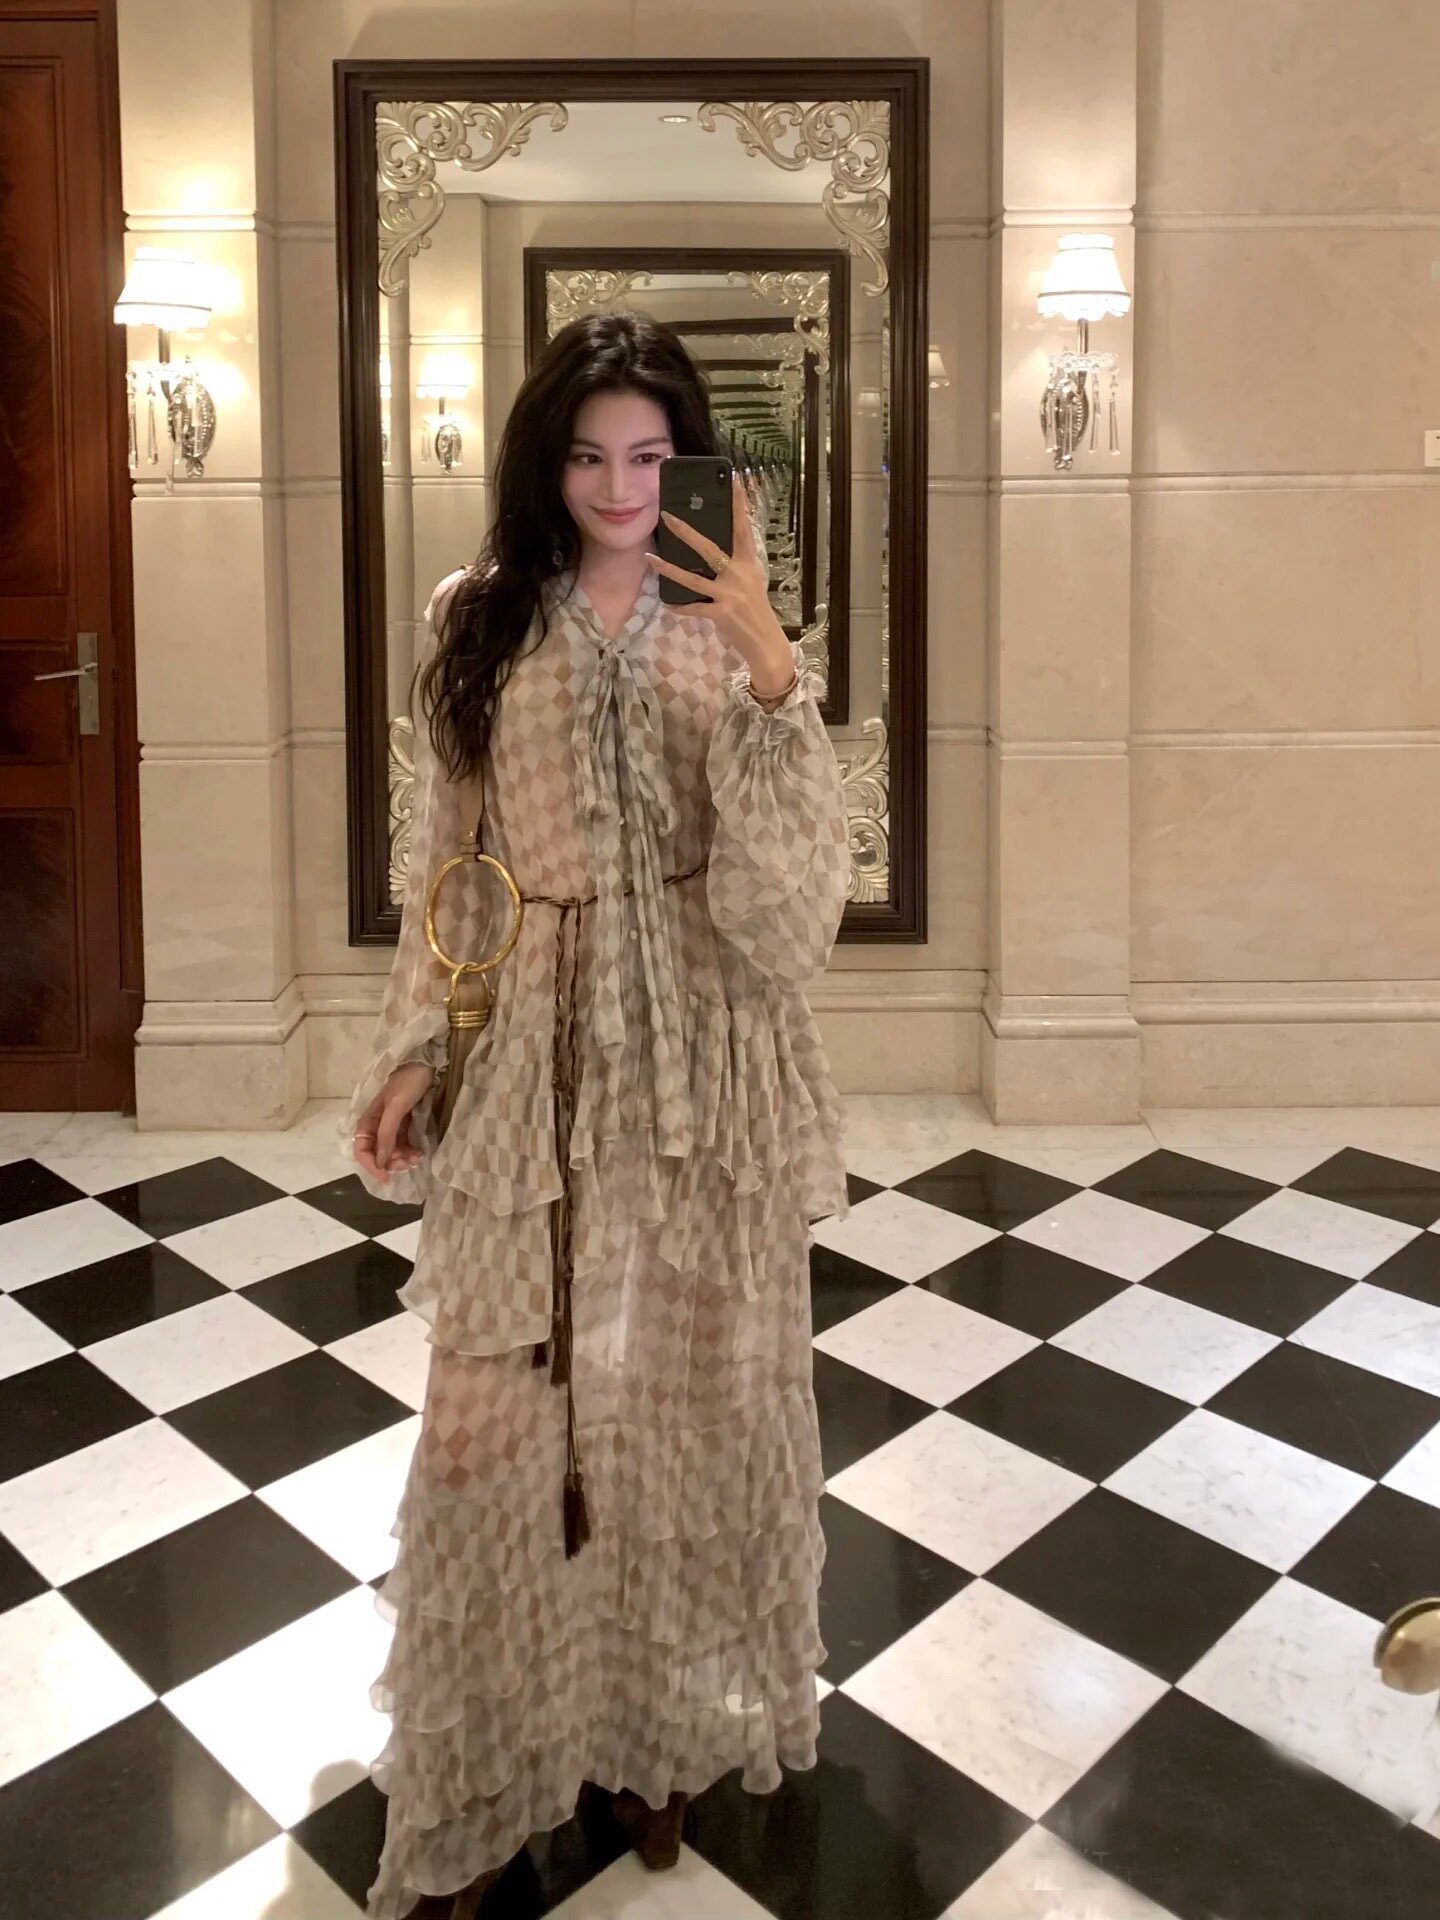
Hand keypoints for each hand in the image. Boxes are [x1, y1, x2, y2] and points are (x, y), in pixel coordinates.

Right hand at [353, 1062, 430, 1182]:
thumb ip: (387, 1133)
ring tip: (417, 1158)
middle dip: (390, 1163)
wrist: (425, 1064)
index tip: (386, 1177)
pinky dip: (409, 1151)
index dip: (372, 1165)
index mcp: (368, 1120)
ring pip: (391, 1151)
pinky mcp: (404, 1123)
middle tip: (408, 1165)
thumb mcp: (396, 1108)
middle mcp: (377, 1125)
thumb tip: (381, 1161)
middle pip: (377, 1153)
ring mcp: (391, 1125)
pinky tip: (419, 1153)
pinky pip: (403, 1143)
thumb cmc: (408, 1083)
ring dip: (402, 1159)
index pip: (362, 1149)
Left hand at [646, 470, 794, 695]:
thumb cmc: (754, 609)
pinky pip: (694, 607)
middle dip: (687, 532)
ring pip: (693, 579)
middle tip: (667, 516)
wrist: (765, 641)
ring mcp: (730, 594)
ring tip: (650, 558)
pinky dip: (680, 606)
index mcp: (748, 563)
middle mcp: (739, 575)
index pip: (742, 528)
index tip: (732, 480)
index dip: (738, 504)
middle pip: (710, 548)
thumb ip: (736, 563)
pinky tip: (668, 602)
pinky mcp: (722, 614)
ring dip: (669, 569)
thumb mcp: (752, 580)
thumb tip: (712, 547)